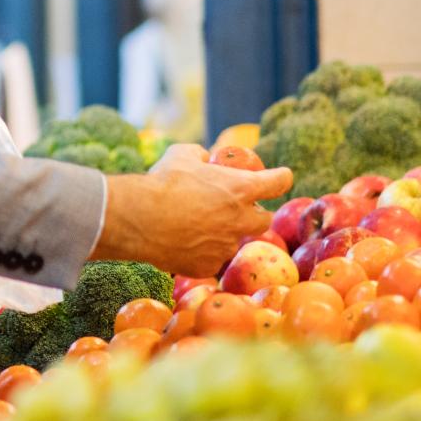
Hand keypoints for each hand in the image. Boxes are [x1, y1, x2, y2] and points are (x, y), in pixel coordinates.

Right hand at [91, 143, 293, 276]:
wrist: (139, 219)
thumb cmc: (161, 182)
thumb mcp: (181, 155)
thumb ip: (199, 156)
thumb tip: (203, 158)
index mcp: (241, 189)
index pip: (277, 182)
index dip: (281, 178)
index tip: (281, 177)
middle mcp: (240, 220)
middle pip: (264, 220)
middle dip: (254, 213)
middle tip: (236, 208)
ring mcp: (225, 246)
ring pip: (232, 241)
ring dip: (223, 233)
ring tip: (195, 225)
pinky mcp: (207, 266)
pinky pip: (210, 258)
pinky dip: (201, 251)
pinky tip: (182, 242)